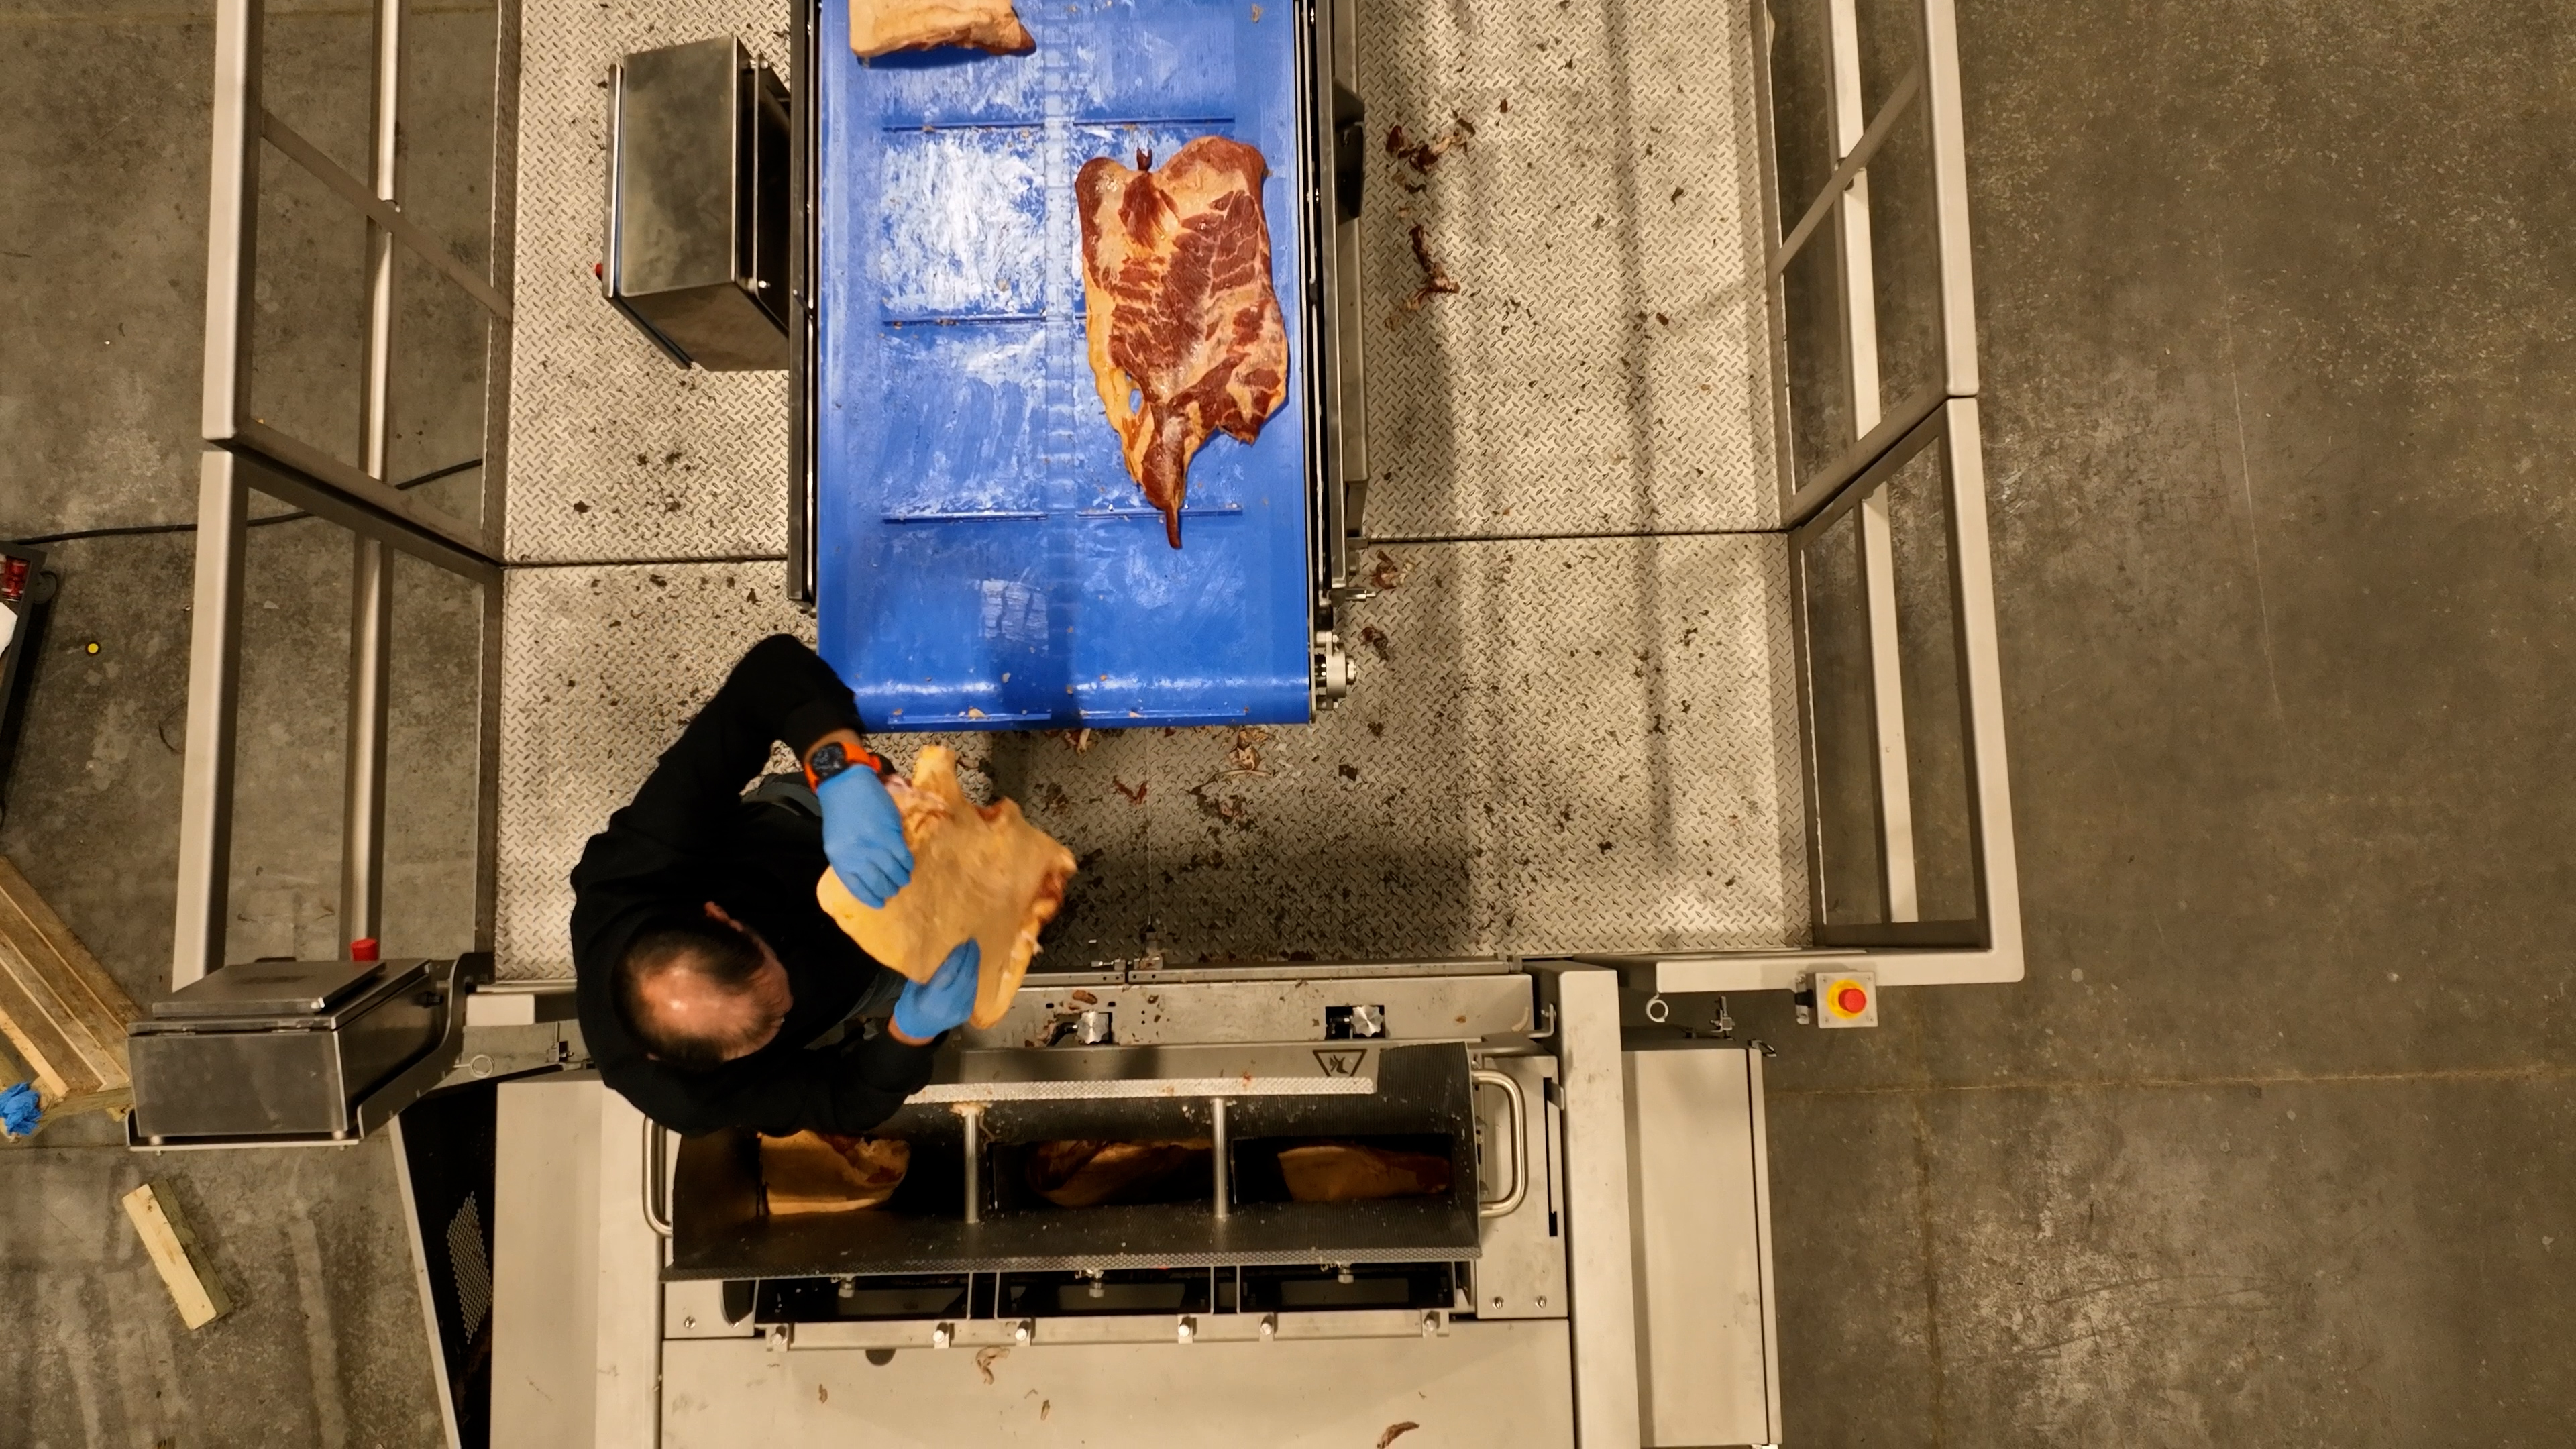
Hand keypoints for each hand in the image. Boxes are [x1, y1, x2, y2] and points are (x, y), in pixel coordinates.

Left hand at [817, 766, 912, 906]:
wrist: (845, 784)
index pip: (857, 887)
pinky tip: (907, 865)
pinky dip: (907, 863)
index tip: (881, 903)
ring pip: (892, 870)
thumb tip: (870, 878)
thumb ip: (851, 860)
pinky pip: (902, 856)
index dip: (871, 898)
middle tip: (894, 890)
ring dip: (900, 878)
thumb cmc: (840, 814)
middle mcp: (856, 855)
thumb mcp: (837, 842)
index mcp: (840, 859)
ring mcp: (873, 845)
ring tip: (903, 879)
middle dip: (888, 889)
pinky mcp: (889, 833)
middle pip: (877, 881)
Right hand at [891, 940, 979, 1042]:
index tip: (961, 942)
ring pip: (972, 984)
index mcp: (931, 999)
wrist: (917, 1030)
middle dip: (970, 958)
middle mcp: (949, 1006)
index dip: (958, 957)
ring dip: (974, 966)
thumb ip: (926, 972)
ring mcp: (960, 1011)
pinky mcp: (966, 1013)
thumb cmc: (910, 1006)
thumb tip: (940, 950)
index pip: (949, 974)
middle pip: (965, 978)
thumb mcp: (912, 988)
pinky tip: (972, 966)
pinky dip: (973, 976)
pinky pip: (973, 991)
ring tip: (973, 950)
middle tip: (972, 942)